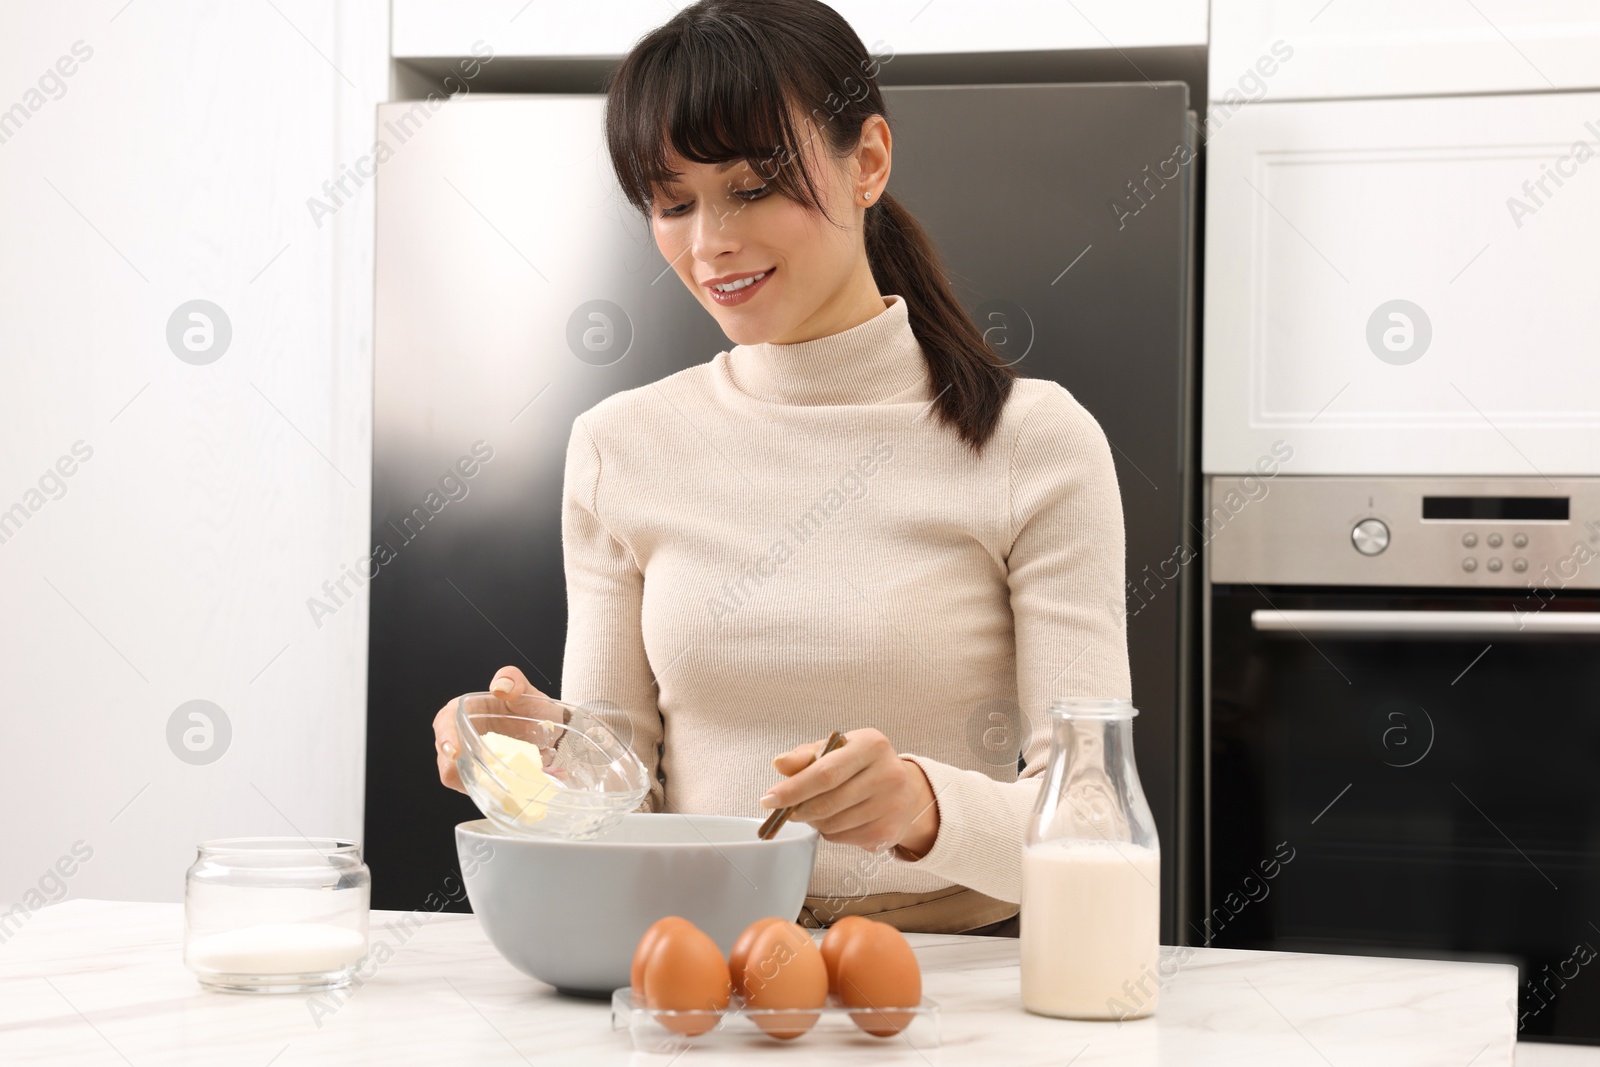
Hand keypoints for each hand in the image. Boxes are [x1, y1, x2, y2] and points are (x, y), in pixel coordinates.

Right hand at [432, 666, 551, 792]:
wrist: (553, 734)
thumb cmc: (534, 710)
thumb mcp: (526, 691)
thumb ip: (513, 679)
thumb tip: (499, 686)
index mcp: (465, 711)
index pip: (445, 722)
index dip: (444, 736)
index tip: (452, 750)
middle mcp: (462, 736)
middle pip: (445, 755)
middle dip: (453, 767)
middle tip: (474, 774)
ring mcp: (471, 759)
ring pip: (457, 776)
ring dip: (473, 782)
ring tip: (498, 783)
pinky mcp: (482, 777)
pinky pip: (477, 788)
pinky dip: (488, 791)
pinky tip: (506, 790)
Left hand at [764, 728, 939, 856]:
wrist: (904, 789)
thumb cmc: (861, 766)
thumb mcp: (836, 751)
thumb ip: (805, 756)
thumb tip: (779, 764)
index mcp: (871, 745)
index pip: (825, 772)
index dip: (793, 789)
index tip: (768, 799)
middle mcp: (888, 773)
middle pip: (827, 802)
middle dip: (799, 810)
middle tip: (786, 812)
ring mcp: (892, 805)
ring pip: (833, 824)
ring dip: (814, 821)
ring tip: (816, 811)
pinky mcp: (889, 831)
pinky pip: (843, 838)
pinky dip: (830, 832)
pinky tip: (837, 820)